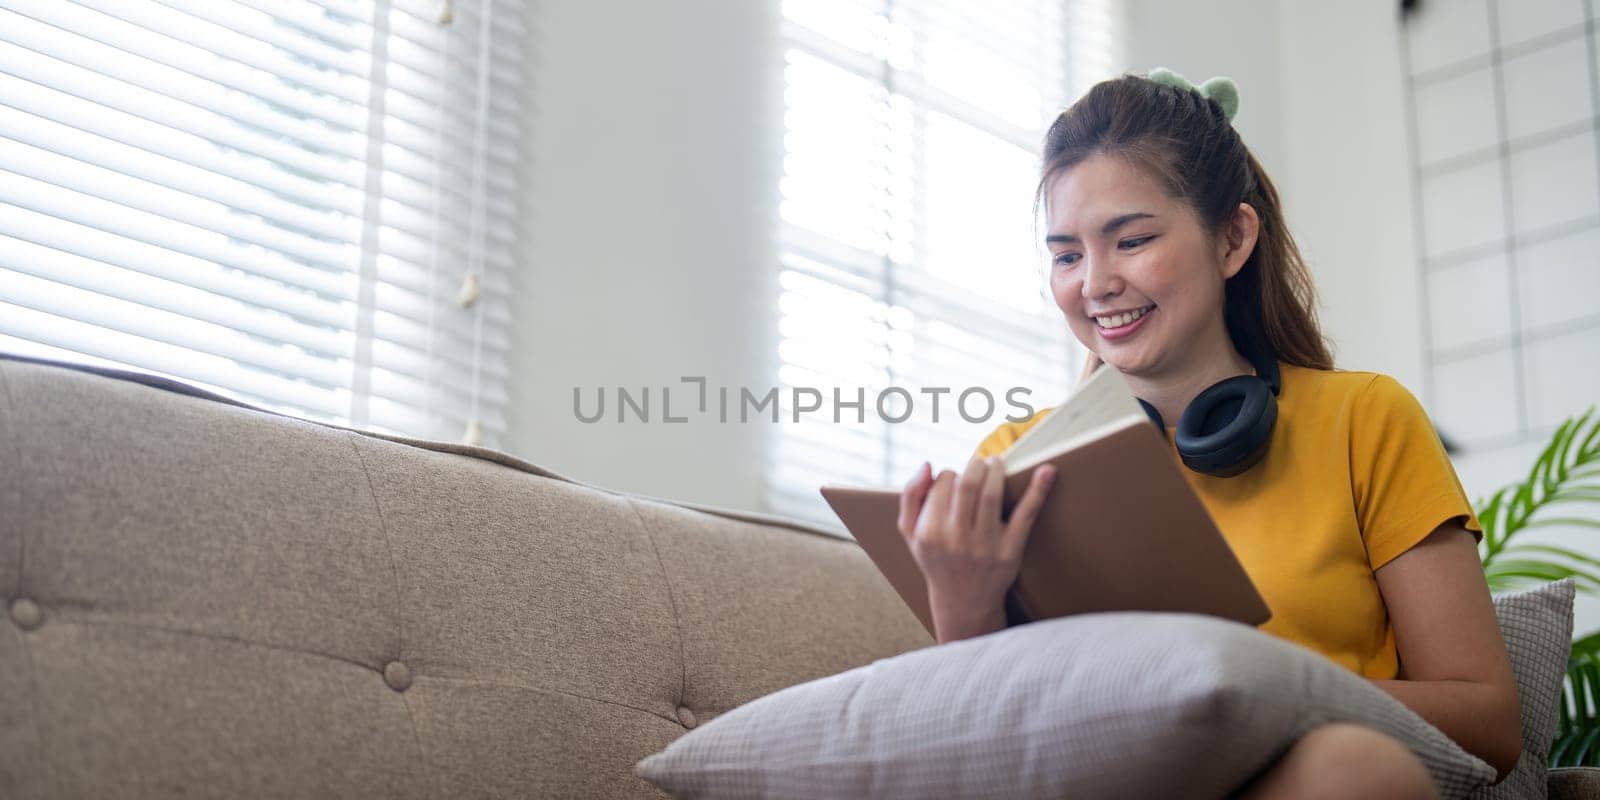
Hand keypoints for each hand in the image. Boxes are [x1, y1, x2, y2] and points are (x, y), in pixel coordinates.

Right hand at [896, 455, 1056, 642]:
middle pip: (967, 483)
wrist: (963, 602)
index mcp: (929, 531)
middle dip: (975, 466)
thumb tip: (927, 465)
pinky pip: (1025, 516)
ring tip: (997, 463)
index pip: (942, 483)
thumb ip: (911, 496)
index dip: (951, 474)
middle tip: (980, 465)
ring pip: (991, 494)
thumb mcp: (910, 534)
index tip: (956, 480)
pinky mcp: (1010, 550)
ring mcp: (984, 545)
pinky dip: (1038, 491)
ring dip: (996, 470)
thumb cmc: (937, 559)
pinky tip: (1047, 470)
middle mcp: (956, 538)